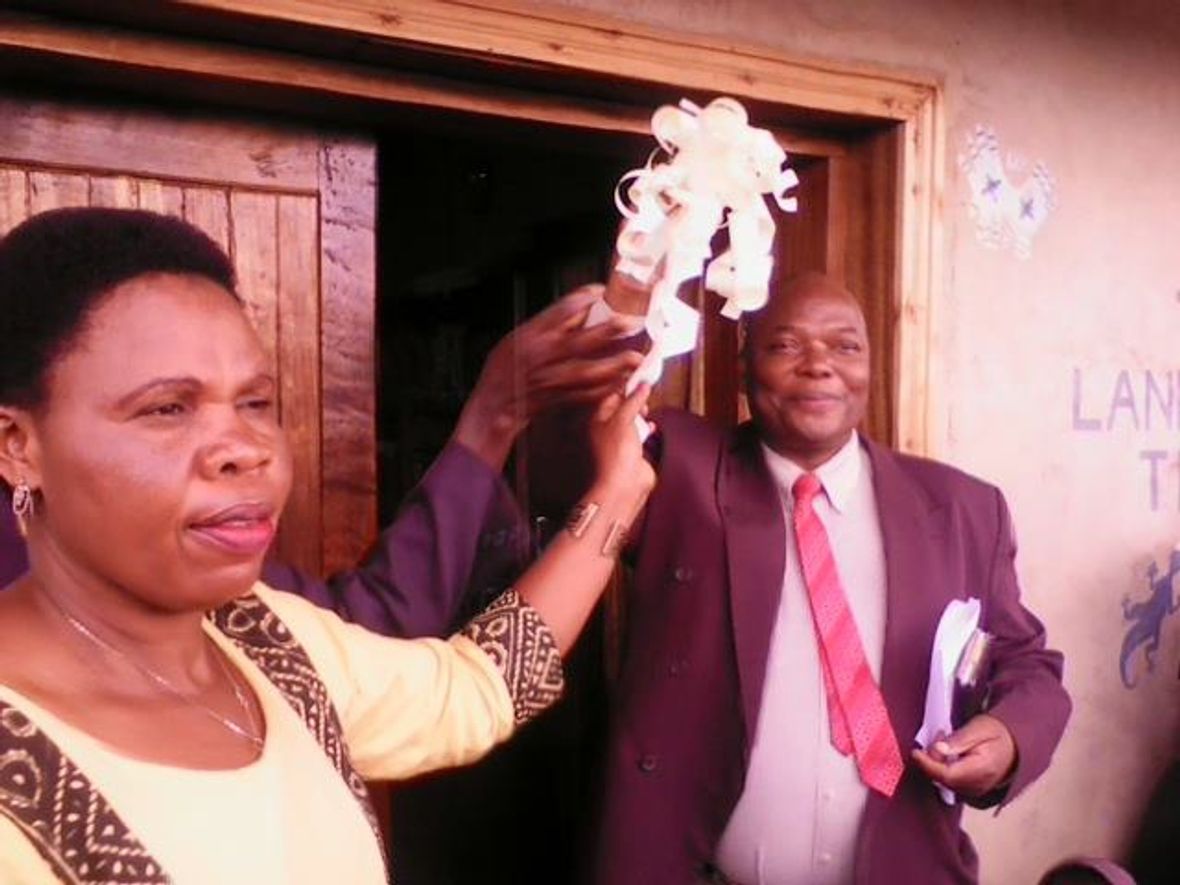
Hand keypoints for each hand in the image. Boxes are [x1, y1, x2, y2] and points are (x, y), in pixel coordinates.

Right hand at [453, 284, 643, 467]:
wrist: (493, 405)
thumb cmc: (505, 369)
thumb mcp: (518, 337)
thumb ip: (548, 324)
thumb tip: (582, 309)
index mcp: (531, 336)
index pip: (558, 311)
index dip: (582, 298)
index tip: (602, 290)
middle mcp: (541, 357)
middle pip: (578, 341)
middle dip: (606, 331)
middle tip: (630, 322)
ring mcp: (550, 379)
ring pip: (585, 372)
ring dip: (612, 365)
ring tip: (635, 358)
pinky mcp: (557, 398)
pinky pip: (585, 395)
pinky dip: (604, 389)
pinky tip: (621, 382)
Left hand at [587, 383, 655, 511]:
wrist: (625, 484)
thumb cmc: (616, 454)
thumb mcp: (624, 419)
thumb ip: (633, 400)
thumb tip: (642, 385)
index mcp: (600, 418)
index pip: (613, 394)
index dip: (627, 385)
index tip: (641, 376)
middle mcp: (609, 428)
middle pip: (624, 406)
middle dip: (636, 399)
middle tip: (645, 393)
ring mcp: (621, 440)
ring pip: (633, 419)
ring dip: (642, 414)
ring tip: (646, 411)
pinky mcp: (633, 450)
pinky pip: (641, 434)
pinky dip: (647, 429)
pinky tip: (650, 427)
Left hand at [911, 714, 1016, 798]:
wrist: (1017, 744)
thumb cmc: (998, 733)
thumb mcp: (979, 728)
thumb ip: (957, 740)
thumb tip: (937, 750)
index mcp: (982, 770)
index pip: (947, 775)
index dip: (928, 764)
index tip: (915, 752)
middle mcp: (979, 785)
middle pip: (943, 780)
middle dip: (931, 761)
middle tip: (932, 739)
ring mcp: (976, 790)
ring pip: (945, 783)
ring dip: (936, 765)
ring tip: (941, 743)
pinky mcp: (972, 790)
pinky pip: (951, 783)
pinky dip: (942, 770)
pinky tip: (945, 755)